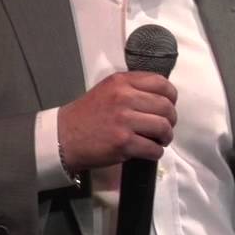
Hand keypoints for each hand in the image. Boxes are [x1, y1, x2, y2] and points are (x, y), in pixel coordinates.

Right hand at [57, 71, 177, 170]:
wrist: (63, 137)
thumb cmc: (87, 114)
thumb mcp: (108, 89)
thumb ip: (133, 88)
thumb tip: (162, 96)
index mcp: (122, 82)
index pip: (161, 83)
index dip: (171, 97)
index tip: (168, 106)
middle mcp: (124, 97)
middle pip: (166, 107)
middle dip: (170, 120)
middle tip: (164, 128)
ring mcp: (124, 120)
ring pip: (163, 127)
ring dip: (166, 137)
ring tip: (159, 140)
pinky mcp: (123, 142)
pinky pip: (153, 148)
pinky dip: (156, 152)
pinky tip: (149, 151)